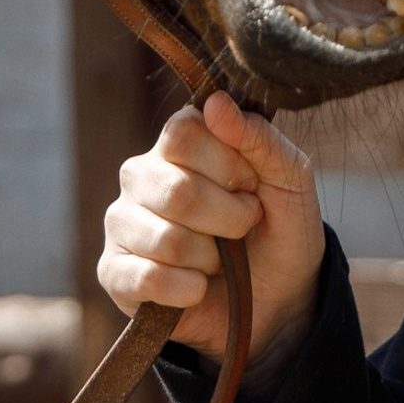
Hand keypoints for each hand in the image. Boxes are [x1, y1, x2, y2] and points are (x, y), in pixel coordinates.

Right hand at [96, 90, 326, 360]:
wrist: (279, 299)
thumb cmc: (280, 228)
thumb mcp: (290, 179)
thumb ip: (258, 137)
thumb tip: (216, 103)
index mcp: (177, 143)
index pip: (183, 134)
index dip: (228, 166)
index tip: (251, 185)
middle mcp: (141, 175)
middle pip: (176, 191)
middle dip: (229, 220)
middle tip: (242, 228)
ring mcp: (122, 223)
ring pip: (166, 240)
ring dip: (211, 260)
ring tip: (218, 260)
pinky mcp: (113, 271)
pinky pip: (145, 279)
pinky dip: (187, 290)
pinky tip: (198, 288)